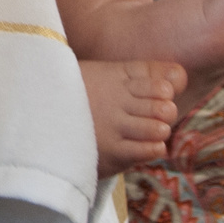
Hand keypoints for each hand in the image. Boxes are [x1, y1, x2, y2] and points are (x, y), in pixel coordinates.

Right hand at [80, 58, 181, 173]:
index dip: (164, 91)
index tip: (155, 95)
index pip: (160, 84)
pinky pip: (148, 150)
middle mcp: (116, 100)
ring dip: (159, 131)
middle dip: (166, 112)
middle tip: (154, 116)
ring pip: (158, 128)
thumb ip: (142, 71)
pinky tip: (145, 144)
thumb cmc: (77, 96)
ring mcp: (114, 126)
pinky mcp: (112, 151)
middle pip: (164, 107)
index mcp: (115, 77)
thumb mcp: (105, 73)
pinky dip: (154, 148)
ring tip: (149, 130)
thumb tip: (181, 73)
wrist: (42, 120)